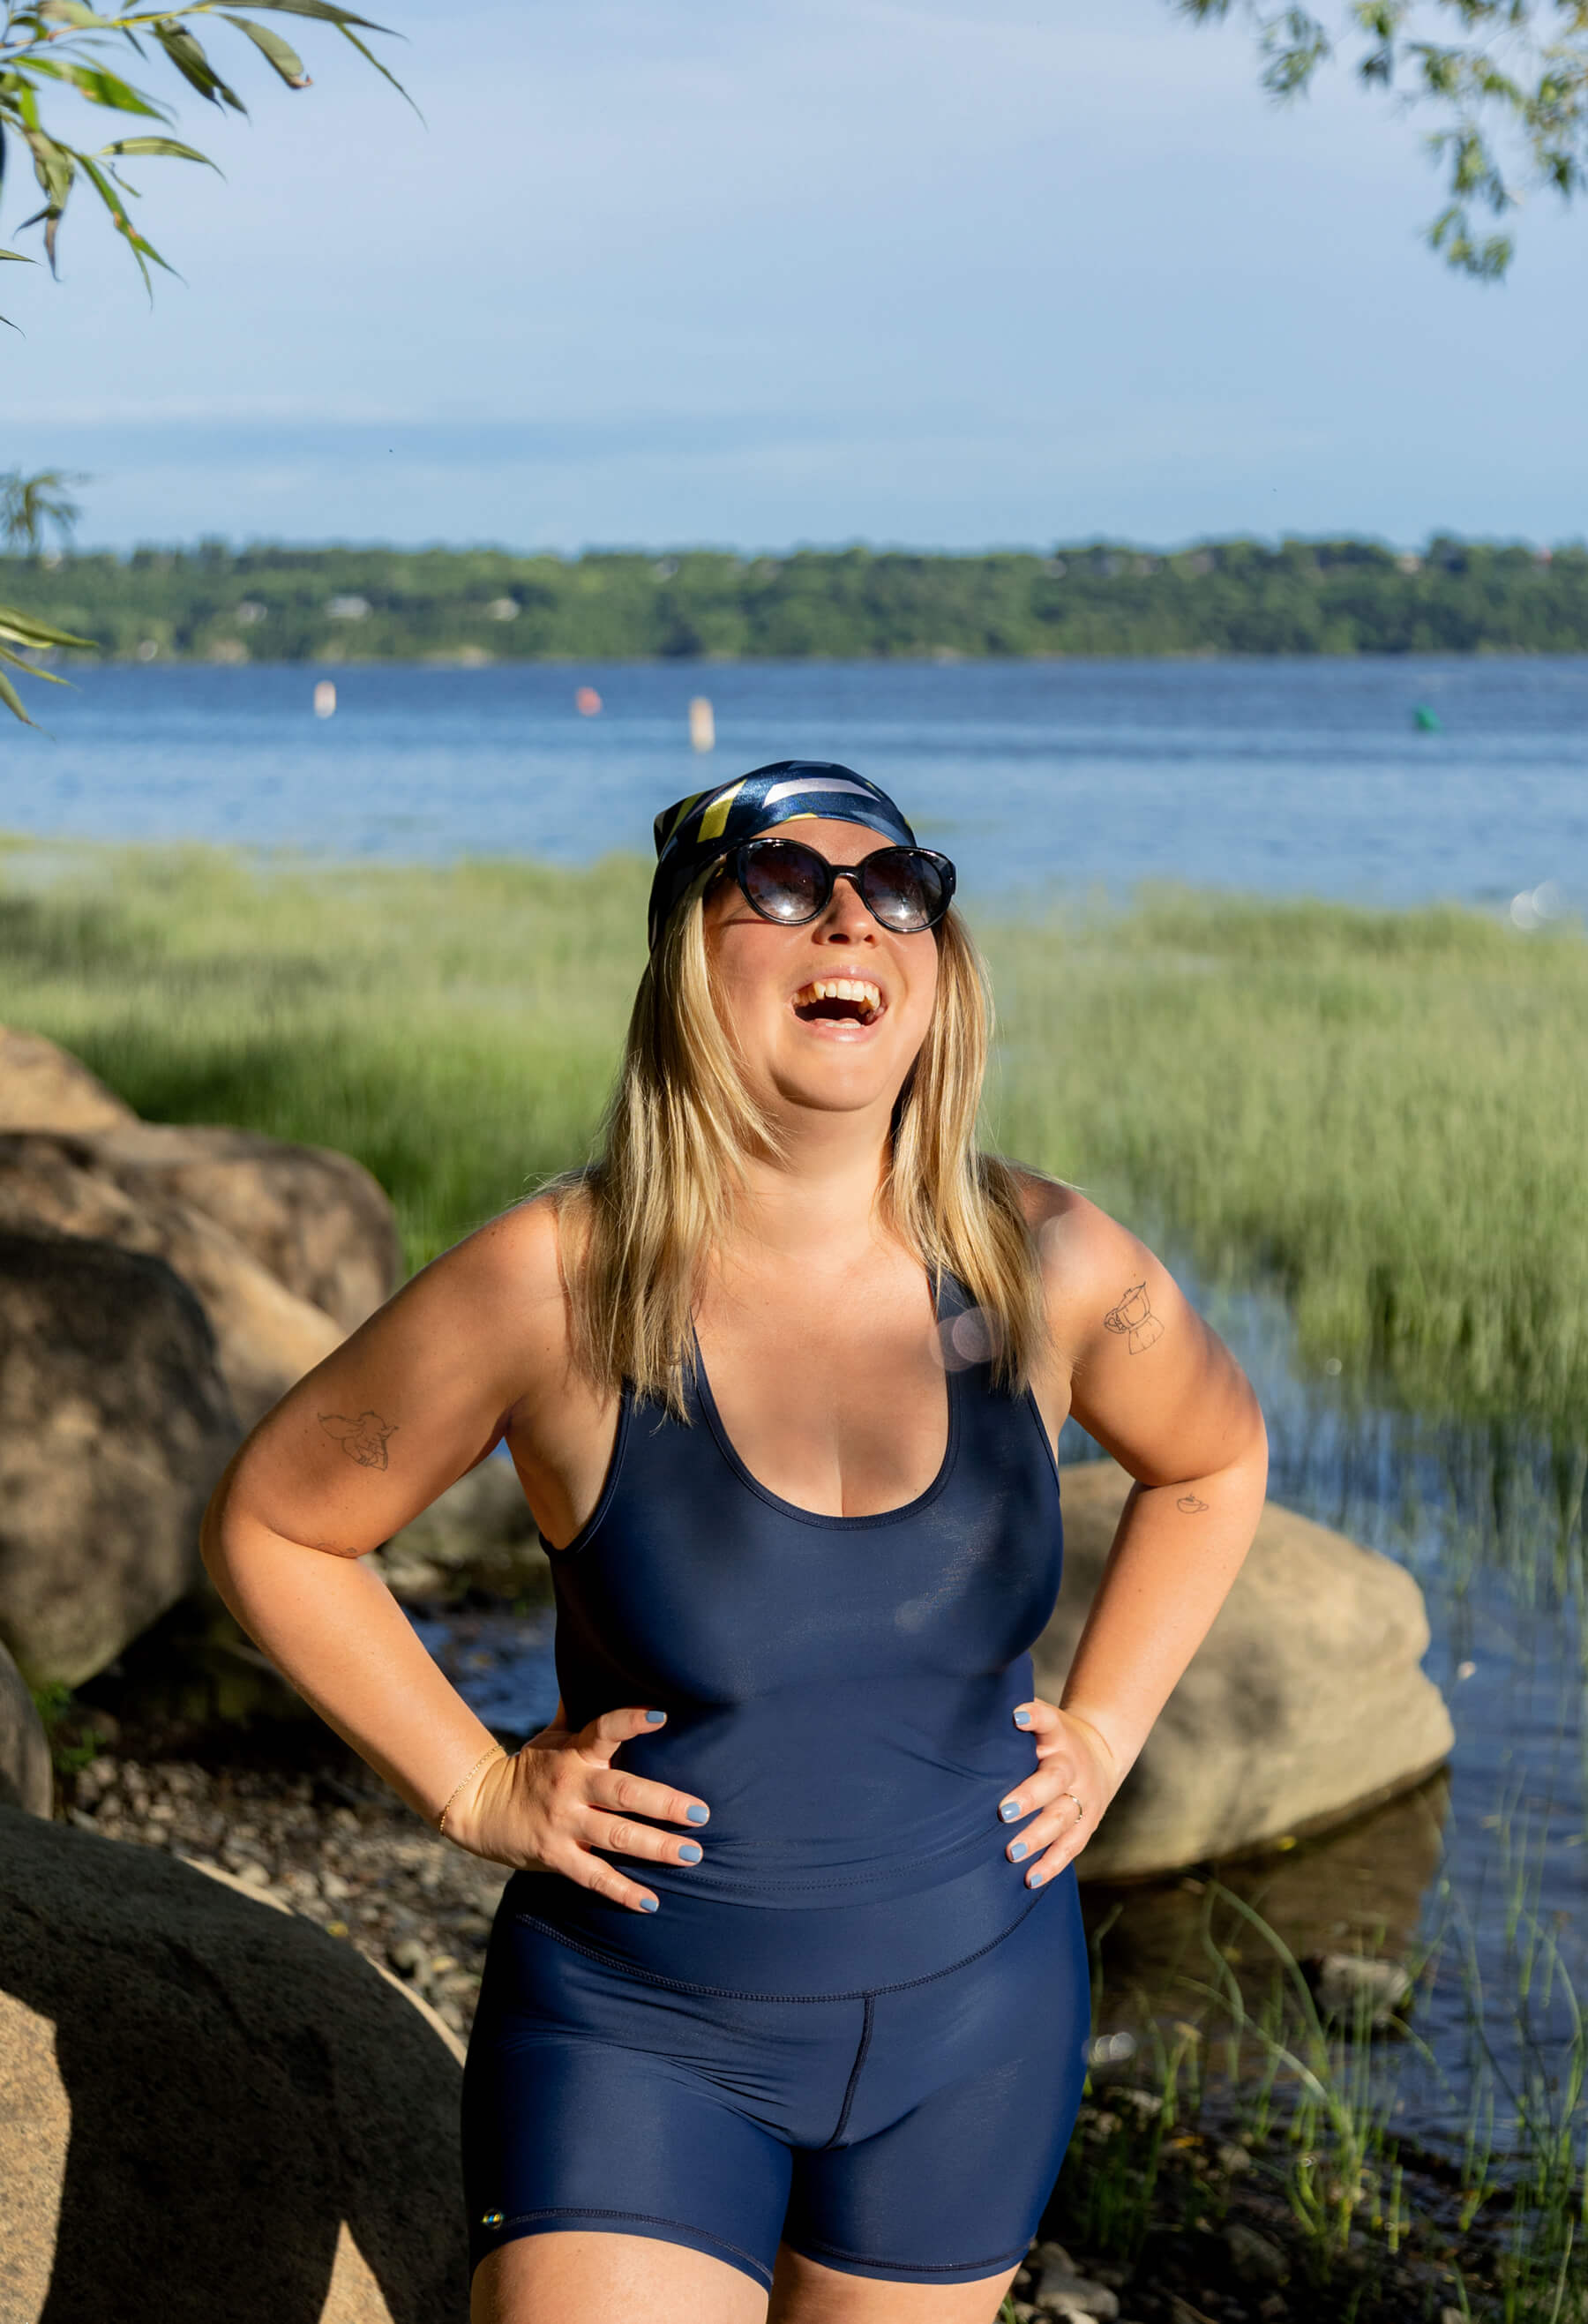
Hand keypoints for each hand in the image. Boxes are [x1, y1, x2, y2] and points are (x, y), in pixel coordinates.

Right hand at [444, 1704, 708, 1912]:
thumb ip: (579, 1712)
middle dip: (665, 1803)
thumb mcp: (550, 1736)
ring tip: (692, 1854)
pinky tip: (651, 1902)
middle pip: (623, 1793)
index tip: (662, 1716)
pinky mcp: (555, 1856)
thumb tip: (597, 1666)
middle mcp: (571, 1786)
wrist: (479, 1806)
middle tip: (701, 1814)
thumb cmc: (527, 1768)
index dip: (631, 1721)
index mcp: (573, 1752)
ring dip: (657, 1847)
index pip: (604, 1729)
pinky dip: (622, 1891)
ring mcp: (563, 1824)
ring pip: (617, 1837)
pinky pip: (593, 1877)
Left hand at [998, 1697, 1120, 1887]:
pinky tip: (1030, 1879)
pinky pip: (1070, 1847)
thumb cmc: (1052, 1738)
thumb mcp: (1041, 1721)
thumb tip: (968, 1714)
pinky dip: (1051, 1864)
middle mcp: (1072, 1766)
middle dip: (1030, 1797)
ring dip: (1037, 1837)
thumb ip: (1014, 1719)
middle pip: (1055, 1780)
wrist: (1100, 1753)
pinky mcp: (1086, 1824)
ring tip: (1011, 1852)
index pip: (1047, 1720)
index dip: (1034, 1717)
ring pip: (1062, 1819)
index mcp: (1058, 1734)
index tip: (1016, 1717)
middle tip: (1003, 1812)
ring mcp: (1083, 1797)